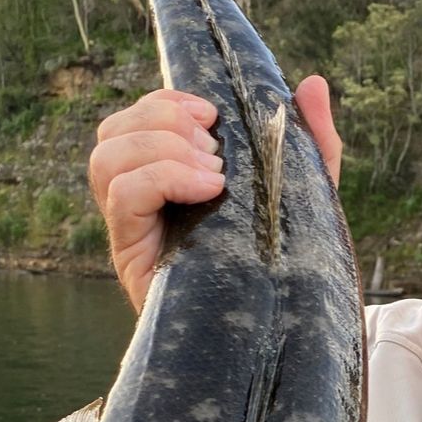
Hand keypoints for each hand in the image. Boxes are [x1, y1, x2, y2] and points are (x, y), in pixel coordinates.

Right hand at [88, 76, 342, 314]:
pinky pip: (123, 195)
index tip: (214, 113)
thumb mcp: (305, 199)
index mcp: (168, 183)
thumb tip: (315, 83)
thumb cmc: (288, 268)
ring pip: (106, 158)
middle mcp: (142, 206)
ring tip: (215, 173)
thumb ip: (311, 143)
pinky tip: (210, 190)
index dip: (166, 102)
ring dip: (162, 146)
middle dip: (164, 118)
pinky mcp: (134, 259)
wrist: (280, 338)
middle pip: (112, 132)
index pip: (136, 120)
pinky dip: (163, 175)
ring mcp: (134, 233)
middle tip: (217, 148)